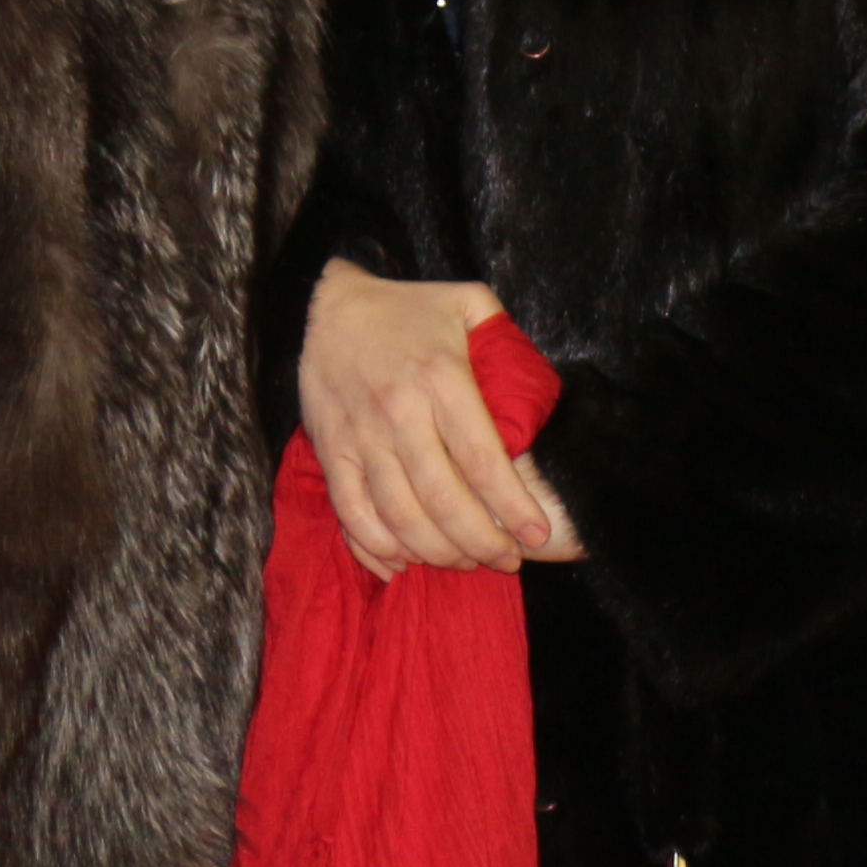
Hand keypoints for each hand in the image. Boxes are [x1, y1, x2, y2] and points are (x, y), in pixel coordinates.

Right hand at [299, 260, 575, 577]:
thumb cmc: (409, 309)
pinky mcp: (330, 452)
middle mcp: (399, 410)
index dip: (511, 504)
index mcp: (440, 376)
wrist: (328, 305)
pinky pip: (352, 514)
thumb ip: (507, 337)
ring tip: (467, 562)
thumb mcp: (468, 302)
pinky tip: (406, 563)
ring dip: (437, 552)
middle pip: (442, 498)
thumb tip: (538, 387)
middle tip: (506, 560)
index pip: (480, 457)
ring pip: (399, 516)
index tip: (535, 534)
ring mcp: (360, 436)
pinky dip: (378, 549)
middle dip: (480, 541)